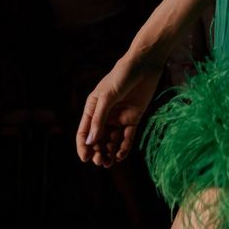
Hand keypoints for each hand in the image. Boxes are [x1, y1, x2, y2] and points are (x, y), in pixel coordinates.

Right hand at [76, 52, 163, 166]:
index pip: (85, 131)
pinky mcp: (133, 119)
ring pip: (112, 141)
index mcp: (93, 108)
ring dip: (109, 152)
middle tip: (100, 161)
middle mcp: (105, 115)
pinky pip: (127, 137)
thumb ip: (99, 119)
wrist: (144, 65)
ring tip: (109, 163)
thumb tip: (90, 142)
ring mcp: (119, 118)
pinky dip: (124, 148)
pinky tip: (120, 156)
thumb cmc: (122, 76)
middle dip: (97, 152)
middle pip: (98, 139)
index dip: (83, 146)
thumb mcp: (107, 97)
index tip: (85, 159)